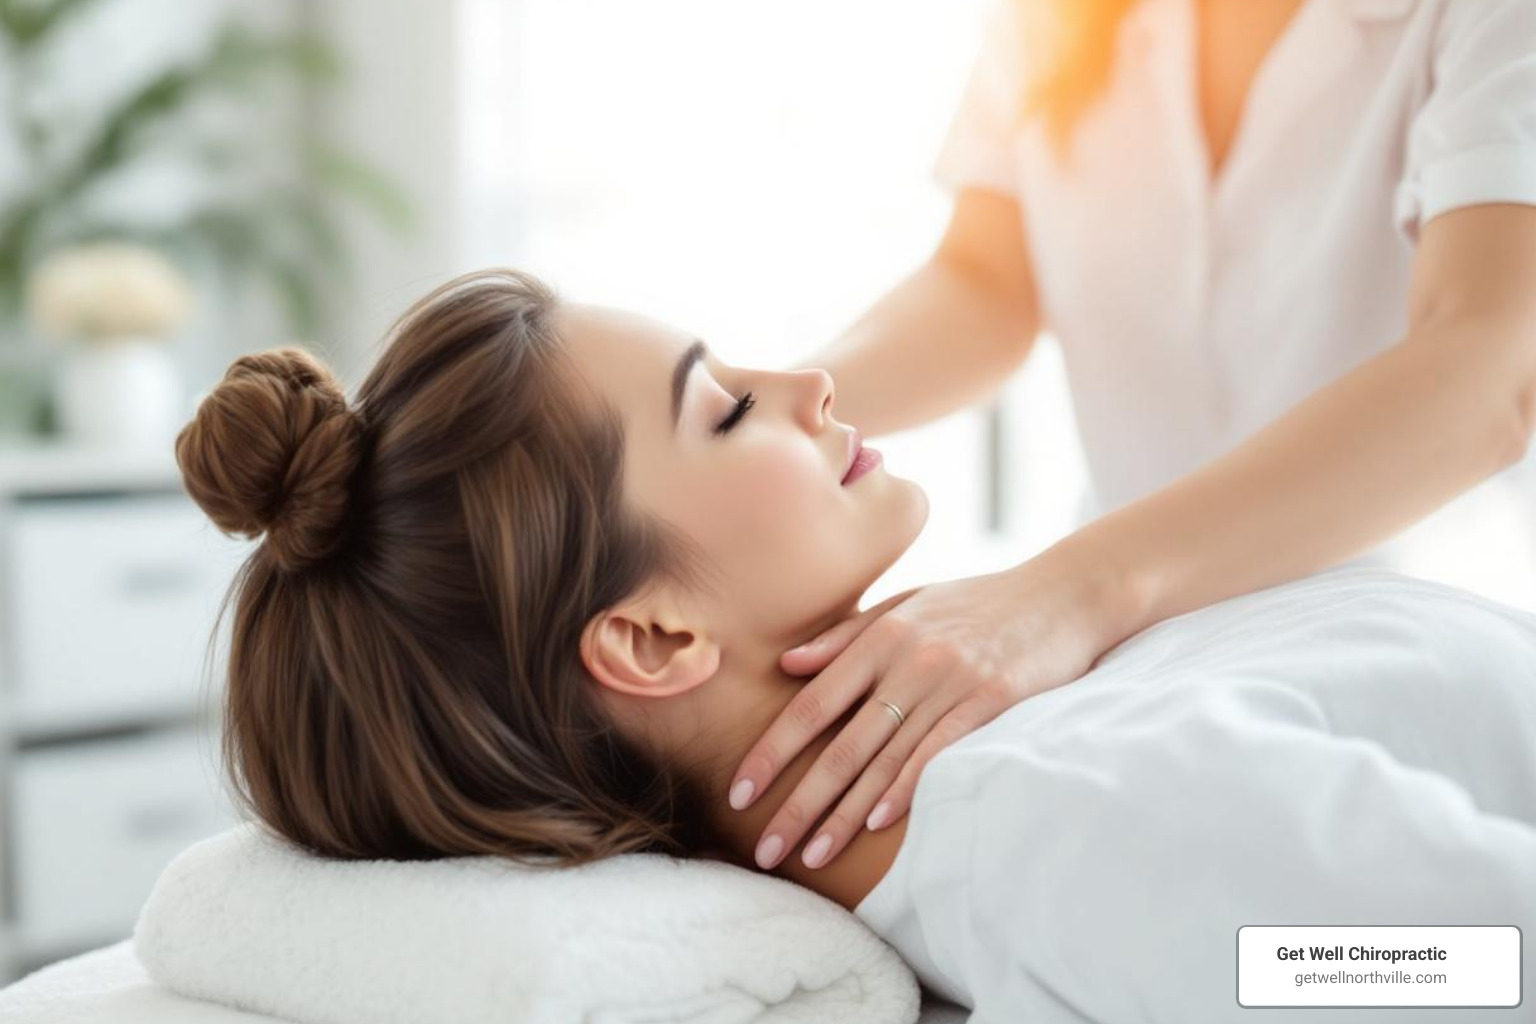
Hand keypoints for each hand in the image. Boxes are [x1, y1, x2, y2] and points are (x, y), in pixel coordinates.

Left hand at [729, 543, 1141, 870]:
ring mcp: (950, 682)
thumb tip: (786, 664)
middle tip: (766, 847)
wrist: (1063, 593)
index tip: (741, 791)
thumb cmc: (978, 602)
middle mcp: (909, 660)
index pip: (811, 704)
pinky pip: (939, 754)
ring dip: (845, 814)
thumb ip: (847, 636)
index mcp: (881, 636)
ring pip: (885, 760)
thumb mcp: (908, 604)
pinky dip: (906, 789)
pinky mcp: (992, 702)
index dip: (772, 751)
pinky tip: (877, 824)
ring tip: (812, 854)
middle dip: (799, 801)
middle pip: (840, 744)